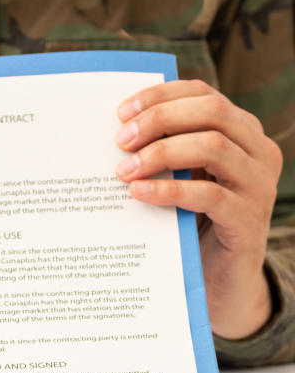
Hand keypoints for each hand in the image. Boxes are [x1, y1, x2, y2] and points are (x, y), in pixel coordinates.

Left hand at [113, 80, 282, 338]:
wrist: (219, 279)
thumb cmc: (190, 219)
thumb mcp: (179, 177)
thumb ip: (162, 151)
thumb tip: (114, 130)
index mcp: (242, 132)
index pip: (204, 94)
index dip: (161, 96)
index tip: (120, 112)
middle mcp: (258, 152)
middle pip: (212, 113)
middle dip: (159, 120)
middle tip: (120, 141)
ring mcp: (258, 185)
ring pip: (214, 147)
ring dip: (162, 154)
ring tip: (124, 170)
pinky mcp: (248, 220)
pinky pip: (210, 195)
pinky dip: (170, 190)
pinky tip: (139, 194)